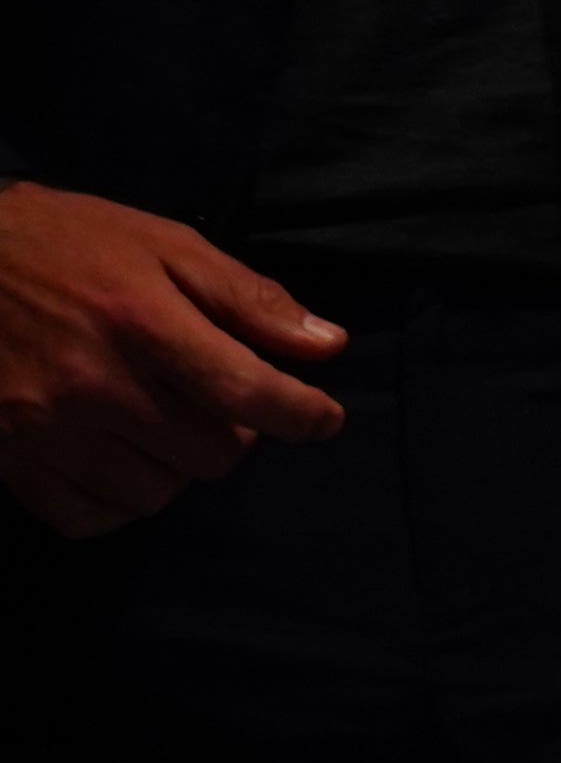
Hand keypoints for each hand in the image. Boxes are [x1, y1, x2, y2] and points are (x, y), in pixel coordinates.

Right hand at [0, 180, 345, 533]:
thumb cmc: (69, 244)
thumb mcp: (166, 245)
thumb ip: (247, 298)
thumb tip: (327, 346)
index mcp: (140, 321)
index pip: (243, 392)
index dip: (300, 413)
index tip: (325, 419)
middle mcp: (92, 385)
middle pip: (208, 454)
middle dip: (234, 432)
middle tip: (220, 402)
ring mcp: (42, 431)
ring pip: (155, 492)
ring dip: (178, 466)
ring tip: (166, 423)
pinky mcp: (6, 461)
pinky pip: (88, 518)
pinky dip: (119, 499)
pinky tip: (123, 459)